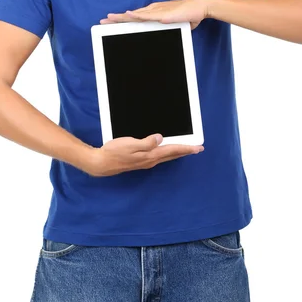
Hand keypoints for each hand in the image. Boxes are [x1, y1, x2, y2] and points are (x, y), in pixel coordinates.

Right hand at [87, 133, 203, 176]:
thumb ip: (146, 142)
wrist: (103, 163)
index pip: (172, 150)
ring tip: (187, 149)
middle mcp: (151, 160)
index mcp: (150, 155)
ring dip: (178, 152)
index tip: (198, 147)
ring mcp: (146, 162)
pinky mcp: (141, 161)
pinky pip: (160, 157)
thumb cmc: (115, 152)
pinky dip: (168, 153)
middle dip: (186, 151)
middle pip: (172, 154)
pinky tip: (167, 151)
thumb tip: (160, 138)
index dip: (186, 148)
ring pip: (167, 156)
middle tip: (198, 148)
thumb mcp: (130, 144)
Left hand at [99, 0, 210, 30]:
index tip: (111, 23)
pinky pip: (146, 15)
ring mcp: (156, 11)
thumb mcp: (174, 24)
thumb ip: (166, 27)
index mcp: (154, 13)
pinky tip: (128, 15)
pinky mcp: (162, 14)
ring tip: (108, 19)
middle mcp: (152, 10)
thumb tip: (163, 32)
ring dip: (121, 17)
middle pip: (130, 15)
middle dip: (116, 19)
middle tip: (101, 21)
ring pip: (134, 14)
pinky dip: (136, 15)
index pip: (134, 17)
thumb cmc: (189, 15)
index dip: (122, 19)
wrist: (200, 7)